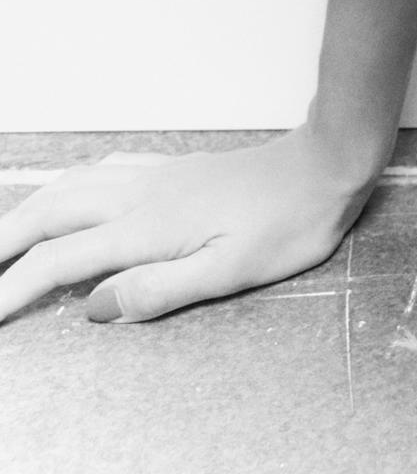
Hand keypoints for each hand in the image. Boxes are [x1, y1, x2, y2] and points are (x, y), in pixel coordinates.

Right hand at [0, 125, 383, 326]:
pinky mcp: (172, 170)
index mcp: (146, 229)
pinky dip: (66, 187)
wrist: (327, 165)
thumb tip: (94, 309)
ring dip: (26, 213)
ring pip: (69, 188)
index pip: (58, 263)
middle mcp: (139, 197)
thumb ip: (157, 290)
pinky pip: (100, 172)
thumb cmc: (288, 224)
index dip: (12, 290)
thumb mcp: (229, 273)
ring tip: (2, 240)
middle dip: (2, 244)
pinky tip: (67, 194)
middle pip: (48, 215)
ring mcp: (154, 178)